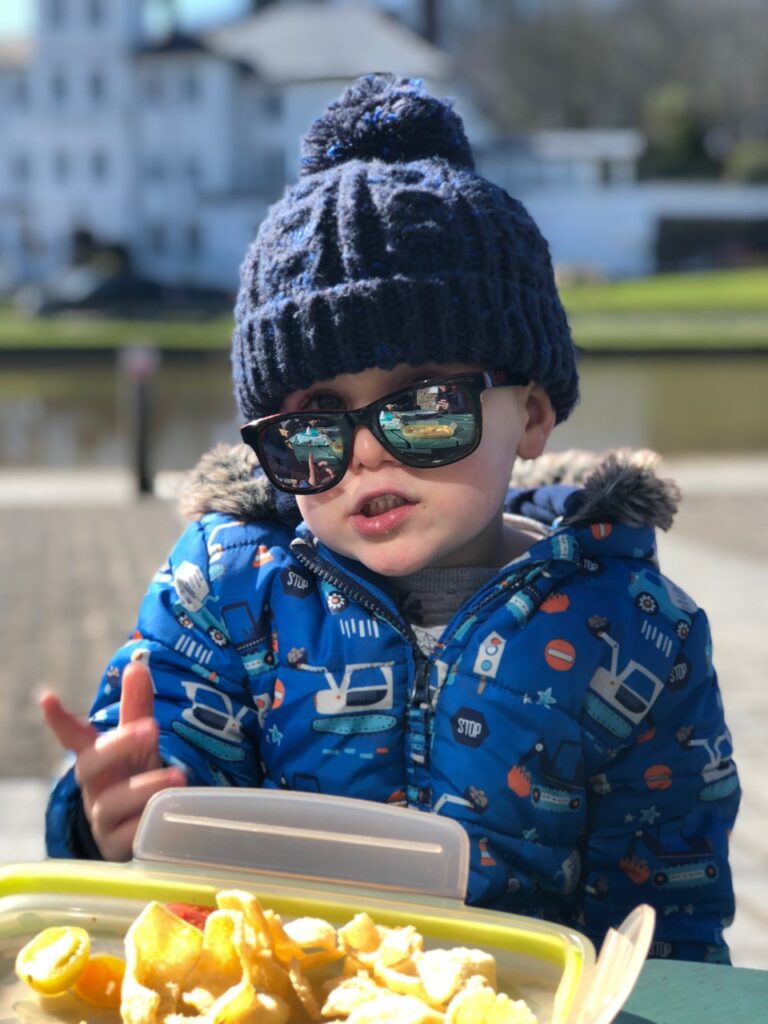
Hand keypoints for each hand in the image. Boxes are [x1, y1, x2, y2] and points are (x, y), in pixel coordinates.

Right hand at [40, 661, 186, 860]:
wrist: (141, 831)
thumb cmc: (137, 778)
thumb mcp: (141, 744)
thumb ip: (137, 707)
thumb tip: (137, 664)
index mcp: (99, 759)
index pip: (75, 737)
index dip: (60, 720)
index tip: (48, 699)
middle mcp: (95, 787)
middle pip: (89, 766)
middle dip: (117, 745)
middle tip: (151, 728)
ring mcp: (103, 820)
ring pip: (110, 804)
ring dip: (144, 788)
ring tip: (178, 775)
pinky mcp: (117, 848)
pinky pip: (127, 838)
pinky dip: (145, 824)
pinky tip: (166, 815)